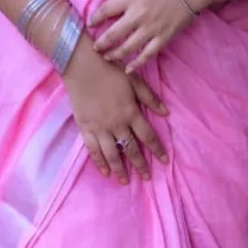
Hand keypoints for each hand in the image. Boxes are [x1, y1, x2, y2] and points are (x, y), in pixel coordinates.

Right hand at [64, 37, 168, 182]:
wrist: (81, 66)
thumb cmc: (110, 70)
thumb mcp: (135, 81)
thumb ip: (150, 98)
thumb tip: (166, 113)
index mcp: (131, 112)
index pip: (147, 136)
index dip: (157, 150)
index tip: (164, 161)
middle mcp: (116, 124)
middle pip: (130, 149)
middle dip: (140, 165)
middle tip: (146, 177)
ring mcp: (99, 128)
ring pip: (111, 154)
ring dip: (120, 169)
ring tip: (125, 181)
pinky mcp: (85, 128)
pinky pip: (93, 150)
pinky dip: (99, 162)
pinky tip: (105, 172)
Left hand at [90, 0, 199, 72]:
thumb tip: (111, 7)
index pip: (105, 10)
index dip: (94, 19)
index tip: (90, 24)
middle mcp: (138, 15)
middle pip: (112, 33)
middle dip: (101, 43)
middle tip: (95, 48)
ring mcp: (150, 28)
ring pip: (127, 47)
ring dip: (114, 54)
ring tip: (107, 57)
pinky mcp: (162, 37)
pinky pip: (147, 54)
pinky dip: (136, 63)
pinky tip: (128, 68)